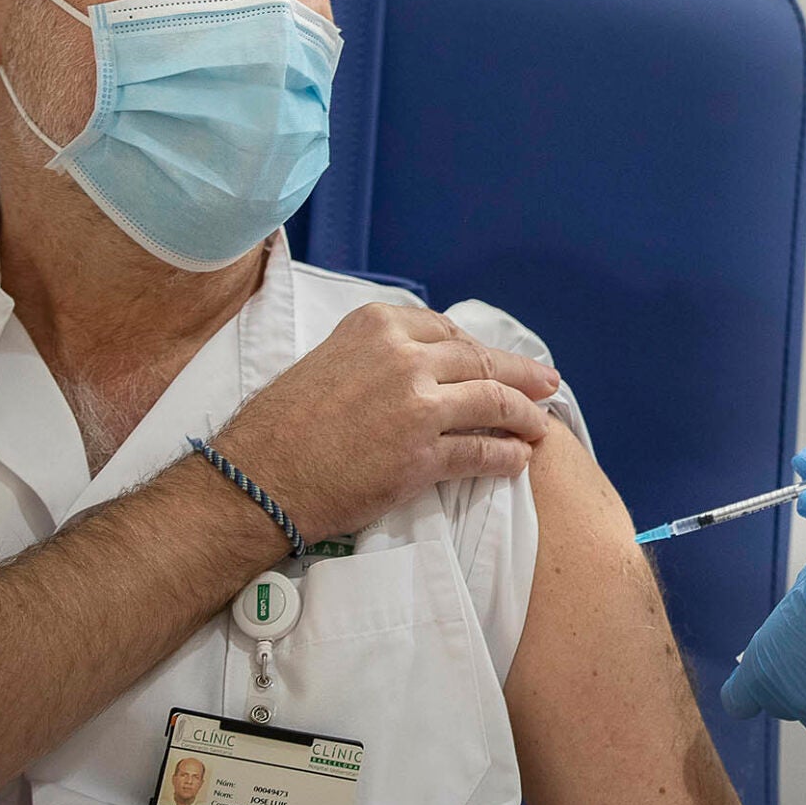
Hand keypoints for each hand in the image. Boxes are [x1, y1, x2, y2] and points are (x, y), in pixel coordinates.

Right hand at [212, 302, 561, 536]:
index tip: (496, 363)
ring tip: (541, 425)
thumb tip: (422, 362)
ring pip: (492, 403)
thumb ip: (378, 354)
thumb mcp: (329, 360)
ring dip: (524, 416)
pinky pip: (480, 452)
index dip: (479, 351)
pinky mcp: (422, 455)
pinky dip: (506, 457)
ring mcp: (417, 406)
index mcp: (378, 326)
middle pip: (481, 362)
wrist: (257, 478)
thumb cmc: (282, 424)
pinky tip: (517, 460)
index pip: (448, 331)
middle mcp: (403, 357)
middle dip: (521, 375)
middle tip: (547, 384)